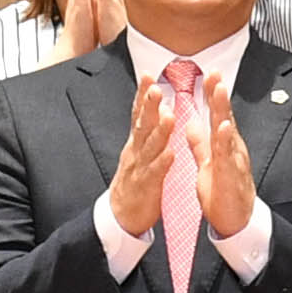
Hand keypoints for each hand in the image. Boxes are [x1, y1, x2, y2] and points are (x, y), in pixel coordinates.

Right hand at [106, 72, 183, 239]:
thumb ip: (146, 131)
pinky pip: (156, 173)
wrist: (120, 216)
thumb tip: (154, 108)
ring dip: (159, 131)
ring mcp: (140, 169)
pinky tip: (171, 153)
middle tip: (155, 88)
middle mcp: (136, 152)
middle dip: (149, 106)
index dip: (142, 95)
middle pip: (142, 125)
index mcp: (136, 143)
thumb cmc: (134, 183)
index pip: (139, 114)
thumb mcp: (137, 153)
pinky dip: (163, 163)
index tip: (148, 76)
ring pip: (150, 147)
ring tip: (169, 115)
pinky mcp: (146, 187)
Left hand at [194, 82, 258, 243]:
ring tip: (220, 91)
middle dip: (220, 95)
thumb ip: (200, 144)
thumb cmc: (223, 194)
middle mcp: (231, 150)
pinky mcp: (231, 177)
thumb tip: (191, 125)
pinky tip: (223, 127)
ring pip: (228, 132)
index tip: (210, 75)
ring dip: (224, 111)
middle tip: (216, 73)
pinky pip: (228, 157)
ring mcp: (233, 162)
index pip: (217, 115)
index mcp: (223, 146)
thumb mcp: (208, 164)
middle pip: (225, 117)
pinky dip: (225, 142)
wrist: (236, 223)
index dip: (213, 95)